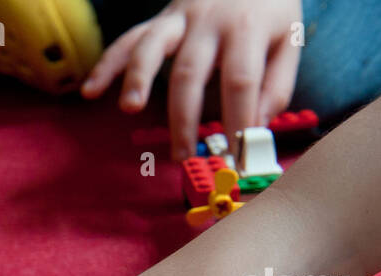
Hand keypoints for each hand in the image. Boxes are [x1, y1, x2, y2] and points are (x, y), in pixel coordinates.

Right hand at [81, 0, 302, 159]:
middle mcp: (208, 21)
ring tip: (130, 109)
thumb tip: (254, 128)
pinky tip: (90, 91)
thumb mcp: (290, 39)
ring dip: (137, 78)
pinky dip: (106, 64)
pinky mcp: (159, 20)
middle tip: (182, 154)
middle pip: (190, 73)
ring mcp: (178, 18)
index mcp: (247, 28)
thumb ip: (276, 85)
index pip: (240, 81)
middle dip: (184, 118)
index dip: (237, 120)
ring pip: (152, 48)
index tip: (237, 156)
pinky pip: (128, 40)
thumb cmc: (269, 8)